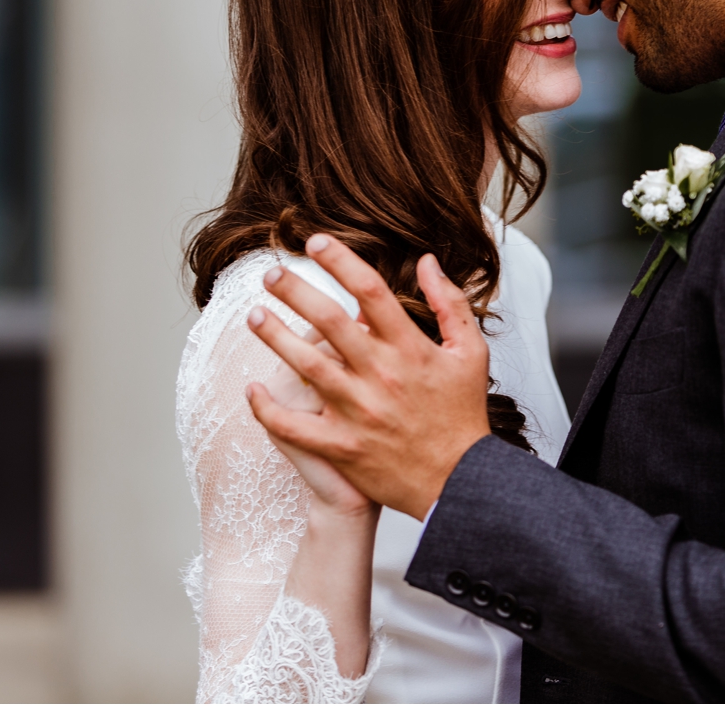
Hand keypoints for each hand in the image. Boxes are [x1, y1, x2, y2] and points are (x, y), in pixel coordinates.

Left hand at [244, 235, 492, 518]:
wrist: (459, 481)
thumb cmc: (462, 413)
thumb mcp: (471, 352)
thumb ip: (449, 303)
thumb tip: (428, 261)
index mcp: (411, 348)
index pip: (370, 291)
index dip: (340, 261)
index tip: (316, 243)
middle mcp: (382, 375)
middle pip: (329, 321)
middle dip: (295, 292)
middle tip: (270, 274)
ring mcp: (360, 412)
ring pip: (307, 366)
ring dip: (276, 338)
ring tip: (255, 317)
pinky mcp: (343, 447)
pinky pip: (295, 427)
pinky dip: (268, 410)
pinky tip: (252, 391)